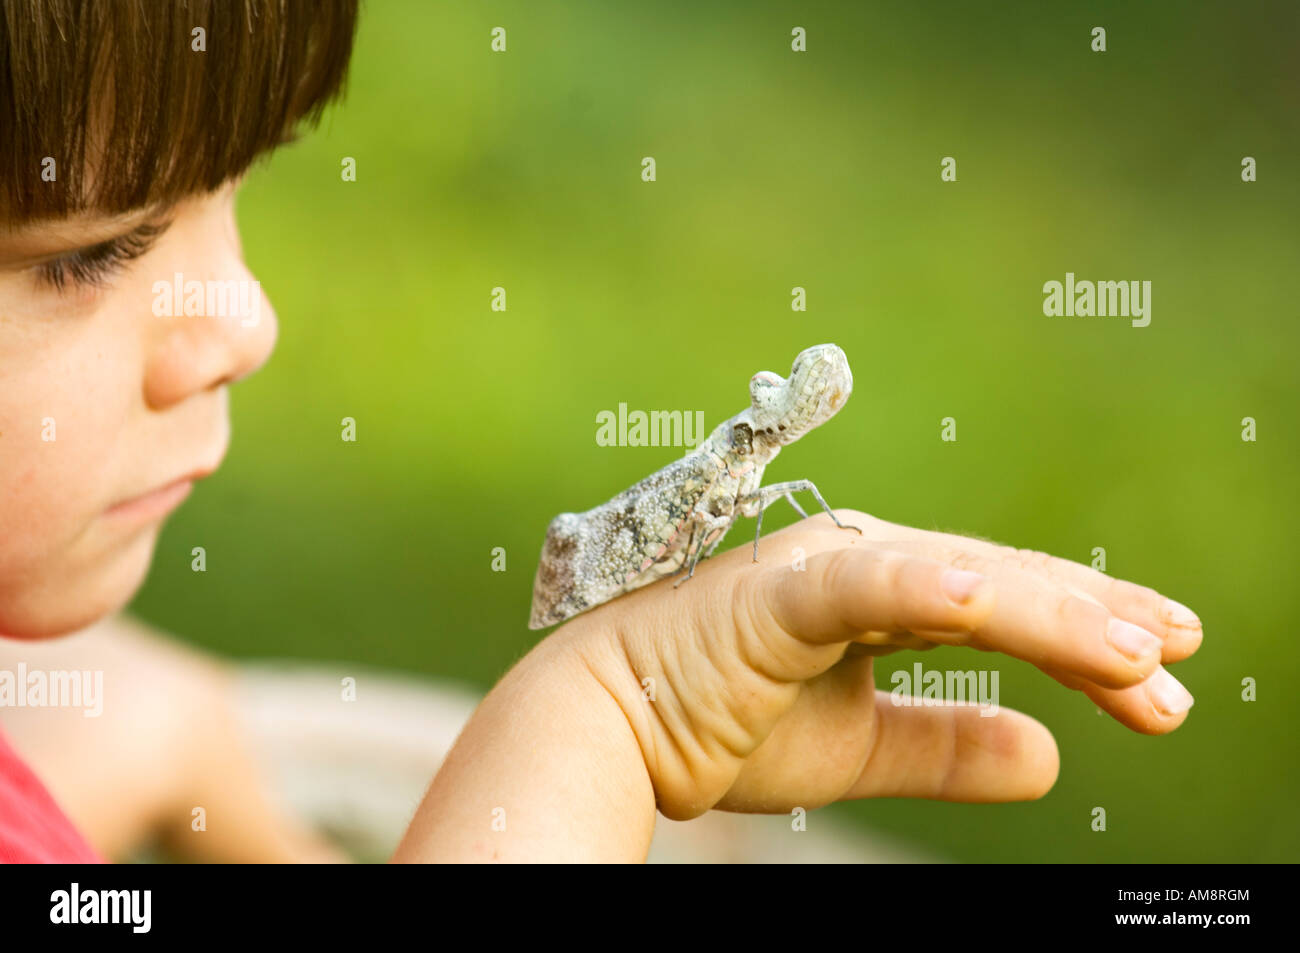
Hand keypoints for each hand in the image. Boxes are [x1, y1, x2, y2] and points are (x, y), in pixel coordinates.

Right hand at [564, 509, 1201, 819]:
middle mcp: (861, 565)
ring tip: (1139, 652)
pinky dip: (928, 586)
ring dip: (1049, 612)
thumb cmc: (718, 724)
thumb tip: (1051, 759)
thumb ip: (946, 746)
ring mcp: (822, 572)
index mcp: (878, 594)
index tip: (1162, 685)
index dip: (1084, 643)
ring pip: (958, 583)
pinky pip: (866, 586)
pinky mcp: (780, 594)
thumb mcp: (859, 748)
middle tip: (1180, 663)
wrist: (609, 727)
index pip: (1004, 611)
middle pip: (1002, 588)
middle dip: (1094, 627)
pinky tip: (993, 601)